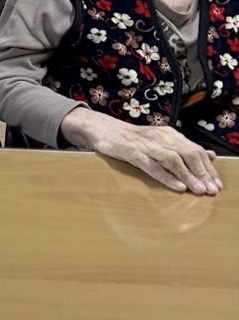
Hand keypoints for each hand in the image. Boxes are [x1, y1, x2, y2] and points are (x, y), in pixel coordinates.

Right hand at [61, 107, 220, 194]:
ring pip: (173, 160)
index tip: (216, 184)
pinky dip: (167, 177)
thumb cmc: (132, 139)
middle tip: (211, 190)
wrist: (103, 129)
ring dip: (188, 176)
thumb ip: (185, 148)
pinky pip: (152, 166)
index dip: (208, 168)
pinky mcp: (132, 153)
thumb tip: (210, 156)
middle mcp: (161, 137)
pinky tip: (177, 186)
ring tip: (199, 190)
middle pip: (188, 154)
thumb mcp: (161, 140)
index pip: (195, 150)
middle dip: (202, 173)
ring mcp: (146, 145)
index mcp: (169, 134)